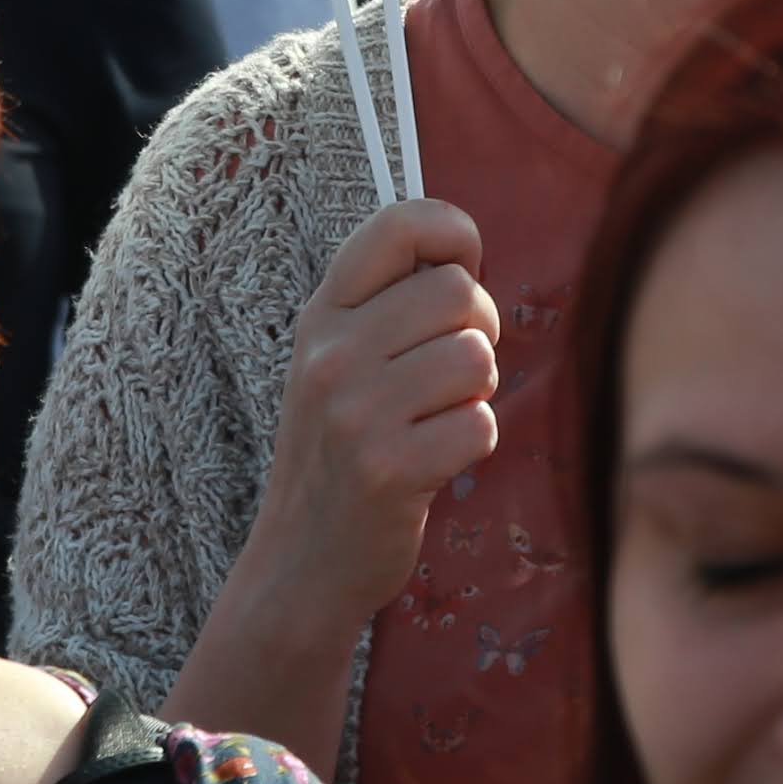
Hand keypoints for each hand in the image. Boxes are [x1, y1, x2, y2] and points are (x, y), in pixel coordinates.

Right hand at [241, 200, 499, 620]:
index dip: (454, 232)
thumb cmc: (342, 448)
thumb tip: (465, 254)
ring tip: (438, 417)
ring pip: (476, 359)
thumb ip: (388, 304)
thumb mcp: (338, 361)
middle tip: (456, 368)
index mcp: (322, 315)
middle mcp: (332, 354)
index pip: (398, 224)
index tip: (465, 266)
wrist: (302, 559)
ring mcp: (356, 413)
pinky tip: (434, 460)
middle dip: (480, 329)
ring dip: (478, 392)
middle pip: (459, 293)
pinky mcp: (389, 470)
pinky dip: (473, 443)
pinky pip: (481, 426)